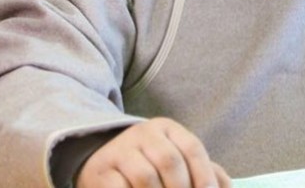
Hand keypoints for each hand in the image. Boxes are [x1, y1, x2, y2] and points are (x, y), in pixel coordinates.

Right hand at [75, 117, 231, 187]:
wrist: (101, 162)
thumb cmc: (150, 165)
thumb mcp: (177, 161)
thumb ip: (204, 172)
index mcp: (168, 128)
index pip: (192, 148)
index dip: (204, 175)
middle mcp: (143, 133)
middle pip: (170, 161)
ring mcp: (119, 151)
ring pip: (146, 177)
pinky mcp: (99, 171)